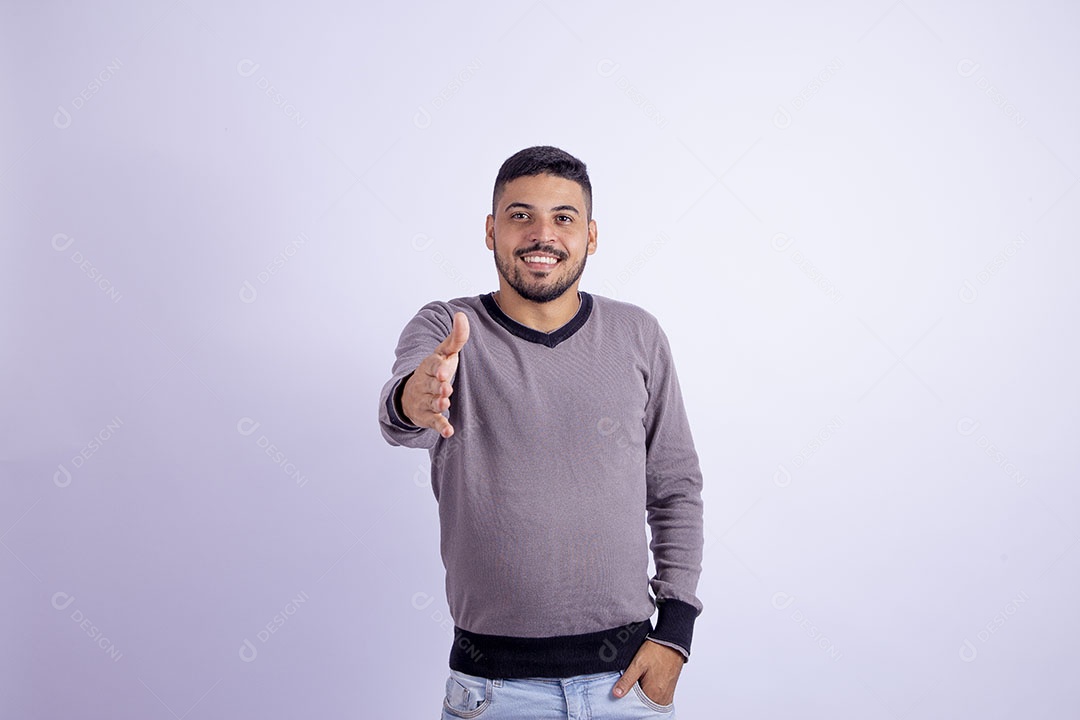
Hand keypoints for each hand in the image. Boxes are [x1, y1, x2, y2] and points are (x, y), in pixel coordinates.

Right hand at [400, 312, 469, 437]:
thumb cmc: (435, 370)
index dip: (438, 368)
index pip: (432, 365)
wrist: (411, 395)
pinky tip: (449, 431)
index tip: (444, 370)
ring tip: (445, 402)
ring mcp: (425, 399)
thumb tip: (461, 315)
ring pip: (431, 402)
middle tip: (446, 387)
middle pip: (431, 384)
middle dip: (437, 386)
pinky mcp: (428, 416)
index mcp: (430, 366)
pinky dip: (441, 426)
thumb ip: (455, 337)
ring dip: (438, 403)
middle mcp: (425, 383)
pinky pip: (434, 421)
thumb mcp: (444, 353)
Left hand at [612, 639, 683, 705]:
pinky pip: (658, 698)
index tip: (624, 690)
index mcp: (653, 693)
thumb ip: (627, 680)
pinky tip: (646, 684)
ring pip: (650, 702)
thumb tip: (616, 693)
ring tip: (638, 683)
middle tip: (631, 685)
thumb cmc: (657, 650)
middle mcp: (662, 697)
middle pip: (643, 705)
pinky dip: (650, 694)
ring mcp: (667, 694)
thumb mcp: (638, 663)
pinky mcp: (669, 690)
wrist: (673, 641)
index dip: (628, 699)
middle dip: (635, 698)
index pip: (636, 706)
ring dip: (643, 696)